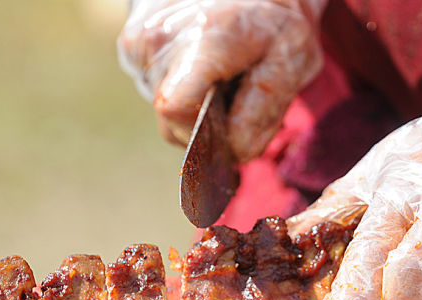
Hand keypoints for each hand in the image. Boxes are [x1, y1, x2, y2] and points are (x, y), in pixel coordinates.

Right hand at [118, 0, 324, 160]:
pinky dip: (182, 91)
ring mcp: (139, 41)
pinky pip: (155, 94)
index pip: (175, 110)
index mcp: (203, 38)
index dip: (203, 137)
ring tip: (221, 75)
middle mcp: (160, 37)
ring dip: (196, 107)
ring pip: (164, 113)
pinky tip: (202, 66)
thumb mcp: (291, 64)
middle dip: (208, 124)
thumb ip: (263, 110)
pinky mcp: (131, 46)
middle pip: (172, 122)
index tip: (231, 130)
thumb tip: (234, 152)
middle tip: (236, 94)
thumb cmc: (274, 25)